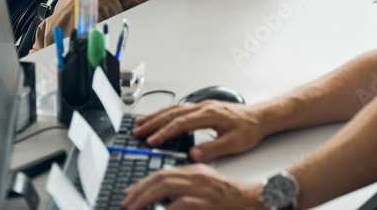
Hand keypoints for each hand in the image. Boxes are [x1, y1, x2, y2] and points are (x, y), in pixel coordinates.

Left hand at [120, 164, 259, 209]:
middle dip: (139, 190)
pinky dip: (165, 209)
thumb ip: (185, 186)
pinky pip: (179, 205)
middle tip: (126, 202)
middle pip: (160, 178)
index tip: (130, 192)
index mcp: (194, 170)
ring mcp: (199, 188)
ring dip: (145, 198)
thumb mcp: (205, 184)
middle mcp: (195, 176)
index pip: (162, 172)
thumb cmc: (228, 195)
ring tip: (133, 208)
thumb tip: (162, 197)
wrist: (250, 198)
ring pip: (165, 187)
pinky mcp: (203, 201)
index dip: (143, 182)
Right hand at [133, 100, 265, 161]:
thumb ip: (213, 148)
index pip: (181, 123)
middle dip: (153, 122)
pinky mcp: (204, 107)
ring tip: (140, 122)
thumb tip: (194, 154)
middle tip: (137, 130)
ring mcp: (203, 105)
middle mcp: (204, 107)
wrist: (260, 117)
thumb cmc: (249, 129)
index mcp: (210, 114)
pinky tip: (160, 117)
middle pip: (173, 113)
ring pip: (175, 108)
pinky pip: (180, 108)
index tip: (152, 141)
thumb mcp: (234, 143)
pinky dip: (166, 112)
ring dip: (157, 115)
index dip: (164, 133)